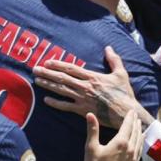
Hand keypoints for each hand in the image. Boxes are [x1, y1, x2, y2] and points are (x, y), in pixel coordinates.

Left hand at [33, 46, 150, 128]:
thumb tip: (108, 48)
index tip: (48, 62)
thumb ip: (113, 60)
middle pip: (63, 78)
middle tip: (35, 69)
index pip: (72, 69)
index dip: (58, 65)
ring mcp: (82, 99)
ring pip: (62, 90)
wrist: (125, 112)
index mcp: (93, 77)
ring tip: (37, 81)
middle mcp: (85, 87)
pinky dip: (55, 103)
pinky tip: (46, 100)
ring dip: (48, 85)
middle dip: (48, 73)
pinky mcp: (82, 110)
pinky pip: (65, 106)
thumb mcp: (121, 74)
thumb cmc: (124, 93)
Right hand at [84, 111, 143, 160]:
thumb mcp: (91, 147)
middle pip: (135, 132)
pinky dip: (141, 145)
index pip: (127, 126)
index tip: (132, 111)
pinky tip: (140, 144)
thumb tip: (90, 114)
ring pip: (140, 142)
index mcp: (120, 142)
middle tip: (136, 116)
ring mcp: (133, 159)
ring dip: (140, 133)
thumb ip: (92, 130)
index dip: (129, 117)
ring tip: (140, 127)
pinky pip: (140, 152)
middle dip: (136, 123)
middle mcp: (130, 149)